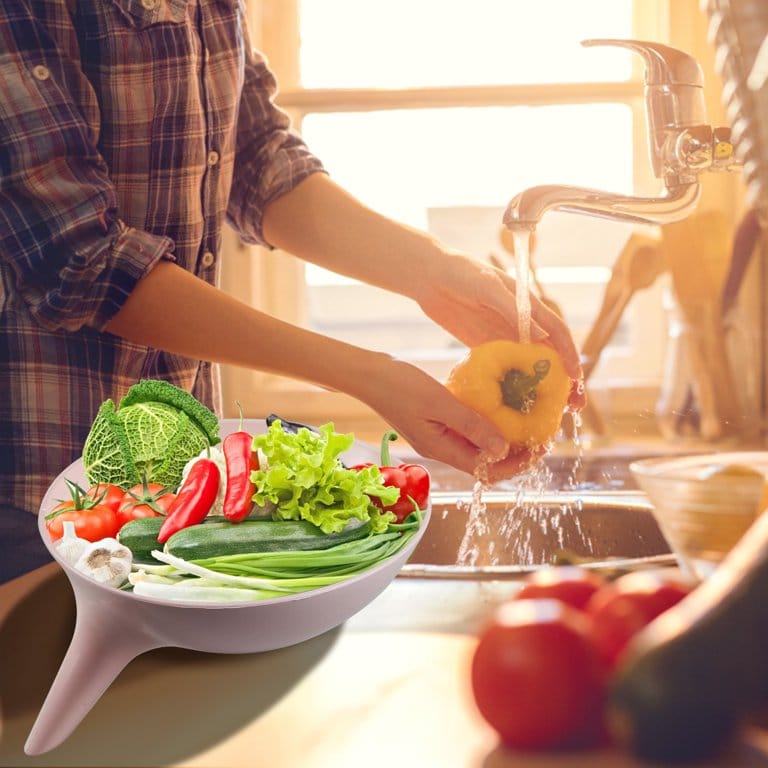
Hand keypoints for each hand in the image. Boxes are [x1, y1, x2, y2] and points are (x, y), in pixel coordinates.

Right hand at [362, 357, 543, 481]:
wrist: (368, 374)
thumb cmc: (399, 385)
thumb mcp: (440, 403)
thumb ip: (471, 425)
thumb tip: (503, 450)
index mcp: (441, 449)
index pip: (487, 472)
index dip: (517, 464)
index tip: (539, 446)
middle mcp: (442, 448)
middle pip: (486, 462)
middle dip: (515, 453)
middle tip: (540, 433)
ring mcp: (438, 436)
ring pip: (478, 446)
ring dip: (503, 437)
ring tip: (526, 420)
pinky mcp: (436, 422)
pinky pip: (468, 429)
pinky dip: (486, 423)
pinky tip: (499, 406)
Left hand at [417, 249, 585, 410]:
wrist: (430, 276)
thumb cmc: (461, 273)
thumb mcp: (487, 288)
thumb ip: (512, 309)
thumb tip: (541, 334)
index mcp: (528, 306)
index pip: (557, 332)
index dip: (569, 354)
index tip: (576, 378)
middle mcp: (520, 324)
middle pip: (549, 355)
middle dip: (564, 380)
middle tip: (573, 407)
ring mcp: (503, 337)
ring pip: (530, 366)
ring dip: (542, 390)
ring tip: (551, 415)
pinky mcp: (485, 347)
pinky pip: (504, 370)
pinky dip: (515, 387)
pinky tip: (518, 408)